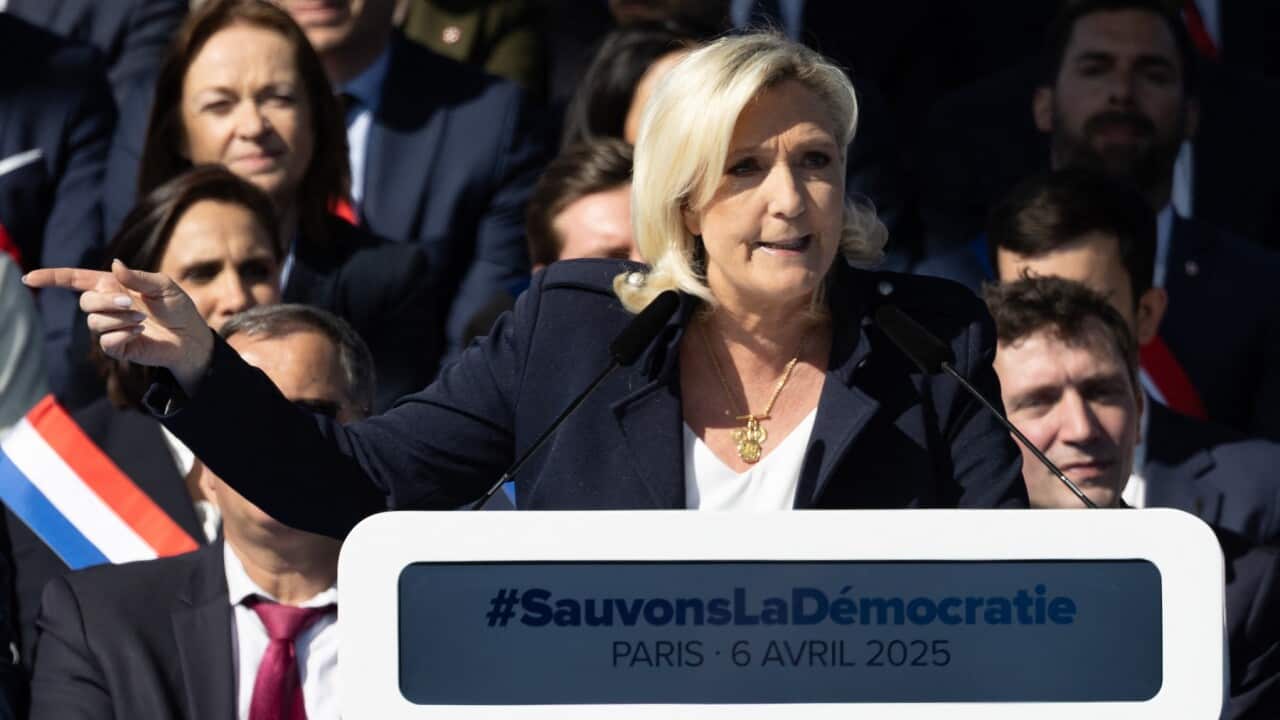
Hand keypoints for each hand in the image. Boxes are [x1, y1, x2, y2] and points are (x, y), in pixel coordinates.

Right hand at [24, 259, 213, 392]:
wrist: (191, 337)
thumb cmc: (178, 308)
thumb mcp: (164, 286)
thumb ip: (138, 277)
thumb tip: (115, 264)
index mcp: (112, 286)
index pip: (76, 280)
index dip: (52, 278)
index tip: (29, 278)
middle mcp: (107, 306)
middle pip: (86, 303)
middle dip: (107, 302)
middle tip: (132, 305)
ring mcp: (110, 328)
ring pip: (95, 323)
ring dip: (119, 319)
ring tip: (142, 320)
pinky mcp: (118, 347)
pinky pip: (107, 342)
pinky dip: (123, 335)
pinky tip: (139, 333)